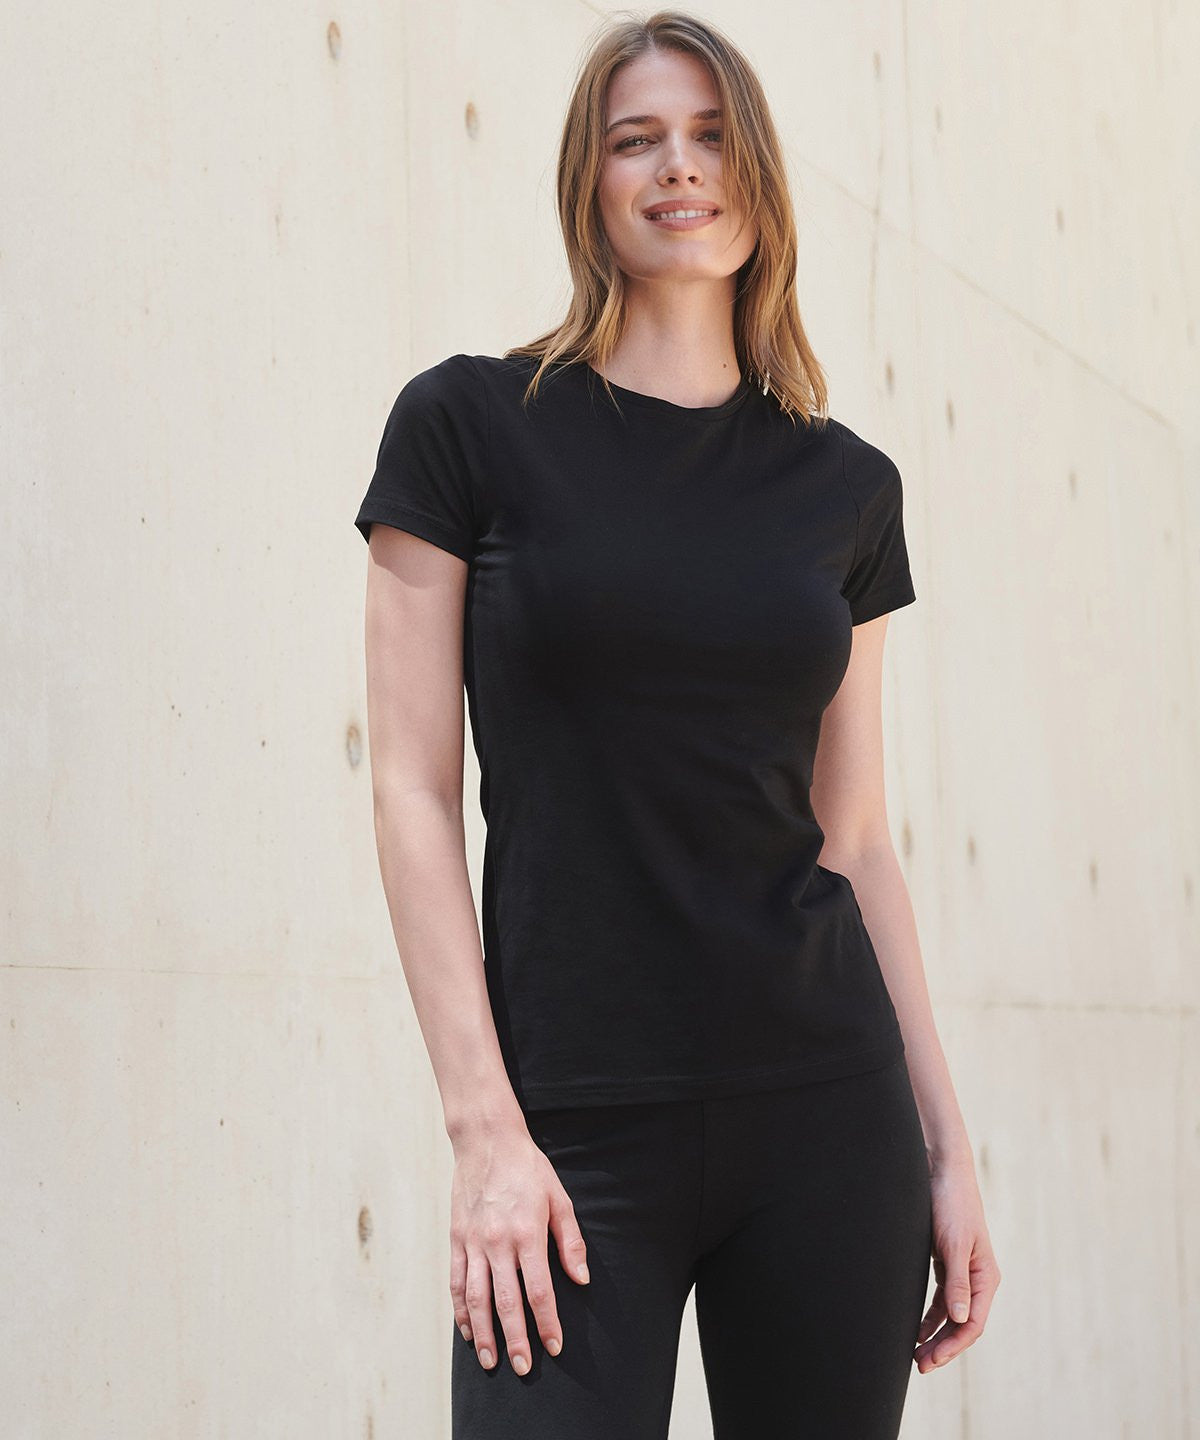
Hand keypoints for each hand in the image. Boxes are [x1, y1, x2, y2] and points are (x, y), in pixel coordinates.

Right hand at [449, 1121, 589, 1374]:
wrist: (487, 1141)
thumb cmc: (528, 1169)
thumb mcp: (559, 1197)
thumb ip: (570, 1240)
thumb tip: (581, 1278)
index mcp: (527, 1232)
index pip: (539, 1289)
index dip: (547, 1322)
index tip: (555, 1346)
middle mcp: (498, 1241)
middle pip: (506, 1302)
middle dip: (515, 1339)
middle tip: (524, 1368)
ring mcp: (473, 1242)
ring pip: (476, 1298)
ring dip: (484, 1333)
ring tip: (491, 1361)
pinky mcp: (457, 1239)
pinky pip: (456, 1282)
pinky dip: (460, 1310)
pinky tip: (467, 1330)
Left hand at [914, 1157, 1000, 1374]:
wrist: (941, 1171)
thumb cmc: (951, 1204)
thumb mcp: (954, 1244)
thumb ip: (957, 1282)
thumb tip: (962, 1320)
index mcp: (986, 1277)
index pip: (973, 1324)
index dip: (953, 1345)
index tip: (931, 1360)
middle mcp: (977, 1278)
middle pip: (962, 1324)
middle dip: (943, 1347)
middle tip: (919, 1365)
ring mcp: (961, 1271)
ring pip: (950, 1314)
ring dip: (935, 1335)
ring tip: (916, 1355)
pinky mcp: (946, 1262)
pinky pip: (941, 1299)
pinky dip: (930, 1316)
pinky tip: (916, 1329)